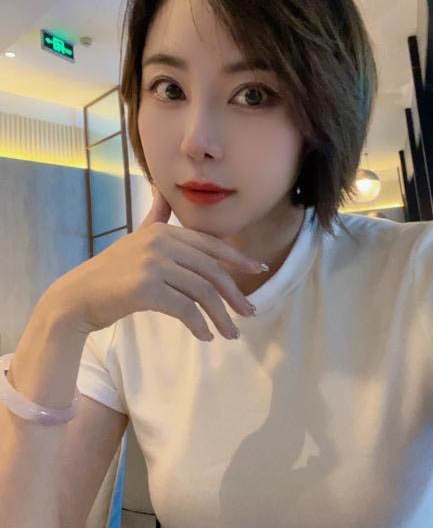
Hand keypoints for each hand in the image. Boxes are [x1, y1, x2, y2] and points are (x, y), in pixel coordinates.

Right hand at [49, 185, 262, 340]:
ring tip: (230, 334)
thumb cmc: (110, 273)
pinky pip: (184, 309)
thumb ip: (155, 216)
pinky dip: (198, 325)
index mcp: (162, 230)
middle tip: (250, 313)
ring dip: (220, 316)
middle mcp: (160, 242)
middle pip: (211, 270)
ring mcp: (152, 264)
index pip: (209, 244)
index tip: (258, 270)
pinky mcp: (146, 288)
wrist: (78, 297)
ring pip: (202, 292)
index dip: (236, 258)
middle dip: (234, 294)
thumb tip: (162, 191)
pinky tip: (205, 336)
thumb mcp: (136, 238)